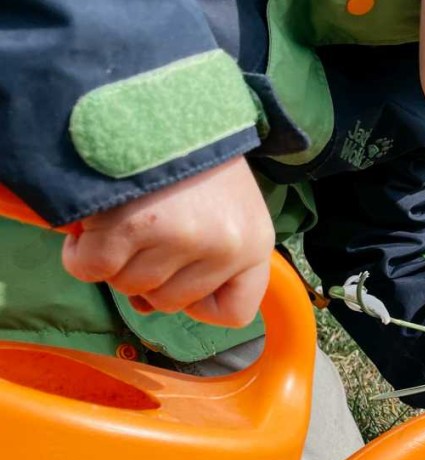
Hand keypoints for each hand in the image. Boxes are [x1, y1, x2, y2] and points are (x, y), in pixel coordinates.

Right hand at [61, 157, 273, 327]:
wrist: (164, 96)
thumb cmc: (196, 153)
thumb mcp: (225, 206)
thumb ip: (202, 259)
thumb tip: (147, 308)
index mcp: (256, 243)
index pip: (235, 312)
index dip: (202, 302)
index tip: (184, 275)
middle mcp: (227, 246)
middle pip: (171, 302)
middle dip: (149, 274)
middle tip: (144, 233)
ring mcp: (182, 237)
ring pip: (131, 286)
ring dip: (115, 260)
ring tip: (121, 219)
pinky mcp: (135, 225)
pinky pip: (92, 269)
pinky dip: (80, 254)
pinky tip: (89, 228)